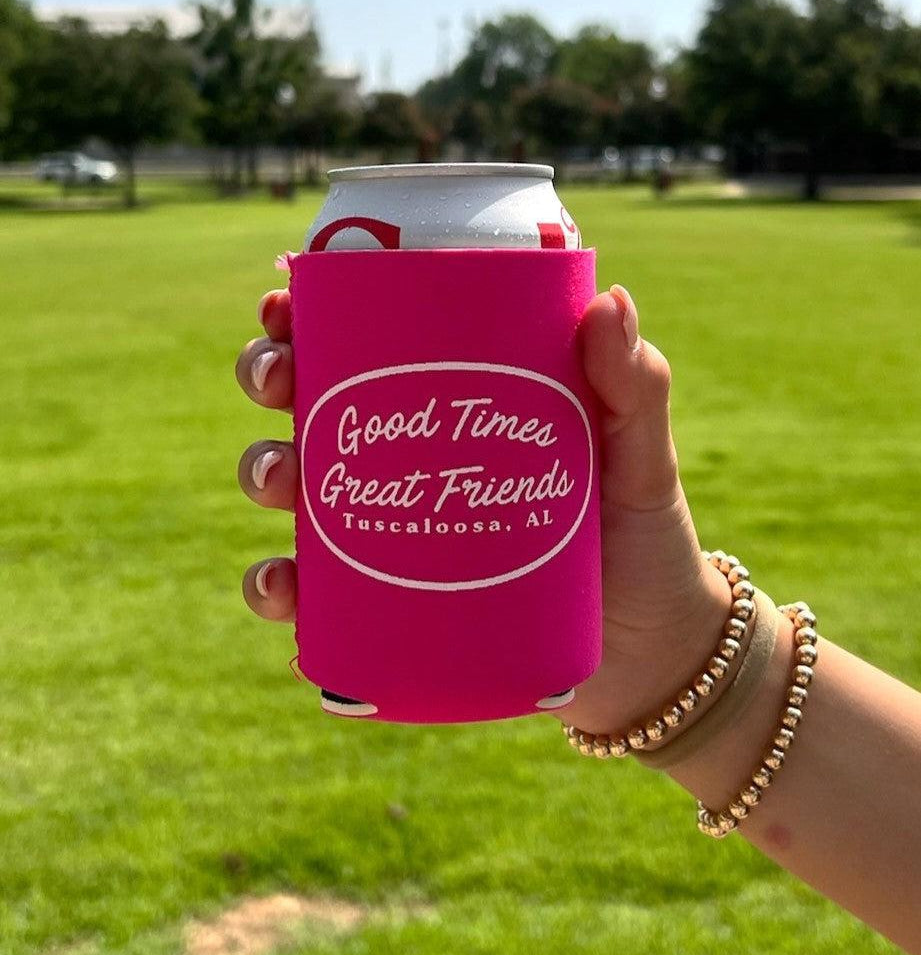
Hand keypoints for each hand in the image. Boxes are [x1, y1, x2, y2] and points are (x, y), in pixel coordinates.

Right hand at [236, 285, 730, 733]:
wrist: (649, 657)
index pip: (369, 339)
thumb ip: (633, 386)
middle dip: (270, 375)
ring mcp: (387, 532)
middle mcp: (406, 460)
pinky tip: (284, 587)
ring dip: (261, 470)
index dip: (311, 313)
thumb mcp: (639, 456)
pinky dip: (277, 586)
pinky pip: (309, 593)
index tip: (287, 300)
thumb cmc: (642, 539)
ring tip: (283, 482)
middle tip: (278, 381)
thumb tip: (609, 297)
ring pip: (293, 486)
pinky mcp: (382, 605)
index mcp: (454, 404)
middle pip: (308, 400)